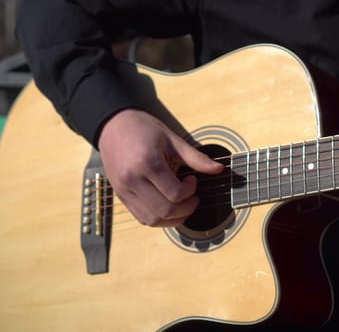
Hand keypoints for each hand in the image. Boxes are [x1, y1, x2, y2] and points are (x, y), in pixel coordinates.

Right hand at [98, 109, 223, 226]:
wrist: (114, 125)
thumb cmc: (144, 129)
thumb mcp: (173, 140)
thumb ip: (196, 158)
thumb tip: (218, 169)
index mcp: (147, 163)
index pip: (175, 194)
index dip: (190, 192)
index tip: (193, 180)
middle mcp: (132, 179)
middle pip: (165, 210)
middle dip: (186, 209)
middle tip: (193, 198)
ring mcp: (124, 189)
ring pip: (152, 219)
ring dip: (173, 219)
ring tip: (182, 205)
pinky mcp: (120, 195)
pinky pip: (141, 217)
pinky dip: (158, 218)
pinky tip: (168, 207)